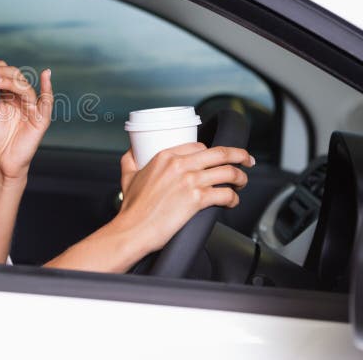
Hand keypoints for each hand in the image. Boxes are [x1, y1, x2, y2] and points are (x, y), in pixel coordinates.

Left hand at [0, 62, 52, 183]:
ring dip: (10, 81)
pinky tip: (46, 75)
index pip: (5, 74)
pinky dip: (48, 88)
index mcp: (9, 96)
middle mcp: (21, 99)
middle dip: (0, 73)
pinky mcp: (40, 119)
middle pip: (15, 77)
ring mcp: (32, 108)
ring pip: (25, 87)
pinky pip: (46, 102)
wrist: (1, 162)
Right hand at [115, 142, 254, 252]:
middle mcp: (180, 165)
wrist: (134, 229)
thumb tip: (132, 152)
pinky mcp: (197, 200)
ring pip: (228, 172)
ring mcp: (190, 181)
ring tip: (241, 183)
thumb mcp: (128, 175)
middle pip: (220, 153)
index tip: (218, 157)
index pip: (199, 146)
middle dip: (239, 155)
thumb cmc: (132, 207)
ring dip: (240, 177)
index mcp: (165, 157)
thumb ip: (130, 160)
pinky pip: (226, 194)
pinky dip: (234, 198)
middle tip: (246, 160)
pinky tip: (232, 202)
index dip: (212, 151)